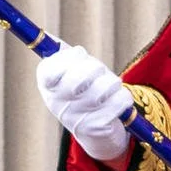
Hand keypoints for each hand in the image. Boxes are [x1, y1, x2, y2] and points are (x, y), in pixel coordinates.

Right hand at [36, 43, 134, 162]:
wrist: (93, 132)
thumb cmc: (82, 91)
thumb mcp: (68, 72)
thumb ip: (63, 54)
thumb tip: (52, 38)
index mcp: (46, 85)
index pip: (52, 68)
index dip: (72, 57)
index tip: (80, 55)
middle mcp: (57, 103)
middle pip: (83, 74)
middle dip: (97, 67)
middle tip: (99, 70)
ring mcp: (76, 117)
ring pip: (106, 86)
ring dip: (113, 81)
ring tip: (111, 85)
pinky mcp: (98, 127)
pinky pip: (120, 101)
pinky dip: (124, 97)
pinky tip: (118, 100)